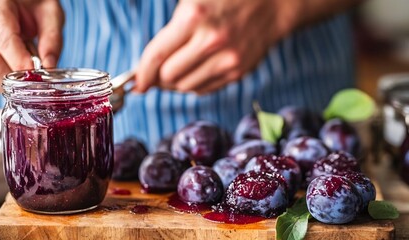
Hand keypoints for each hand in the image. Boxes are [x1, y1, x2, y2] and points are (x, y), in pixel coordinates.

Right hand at [0, 0, 63, 93]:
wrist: (8, 1)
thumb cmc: (29, 4)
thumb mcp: (50, 13)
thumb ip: (52, 39)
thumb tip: (49, 66)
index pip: (4, 39)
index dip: (20, 61)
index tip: (35, 74)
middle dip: (17, 78)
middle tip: (34, 77)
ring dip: (8, 82)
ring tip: (20, 64)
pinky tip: (7, 66)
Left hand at [135, 0, 301, 94]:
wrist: (272, 3)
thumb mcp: (192, 1)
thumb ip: (169, 32)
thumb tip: (147, 66)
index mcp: (195, 17)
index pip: (157, 55)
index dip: (142, 73)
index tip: (136, 83)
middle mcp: (211, 41)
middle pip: (169, 76)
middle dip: (158, 77)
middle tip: (156, 73)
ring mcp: (228, 59)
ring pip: (186, 87)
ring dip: (176, 82)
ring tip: (178, 69)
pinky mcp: (239, 71)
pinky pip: (205, 89)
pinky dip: (195, 84)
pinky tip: (196, 70)